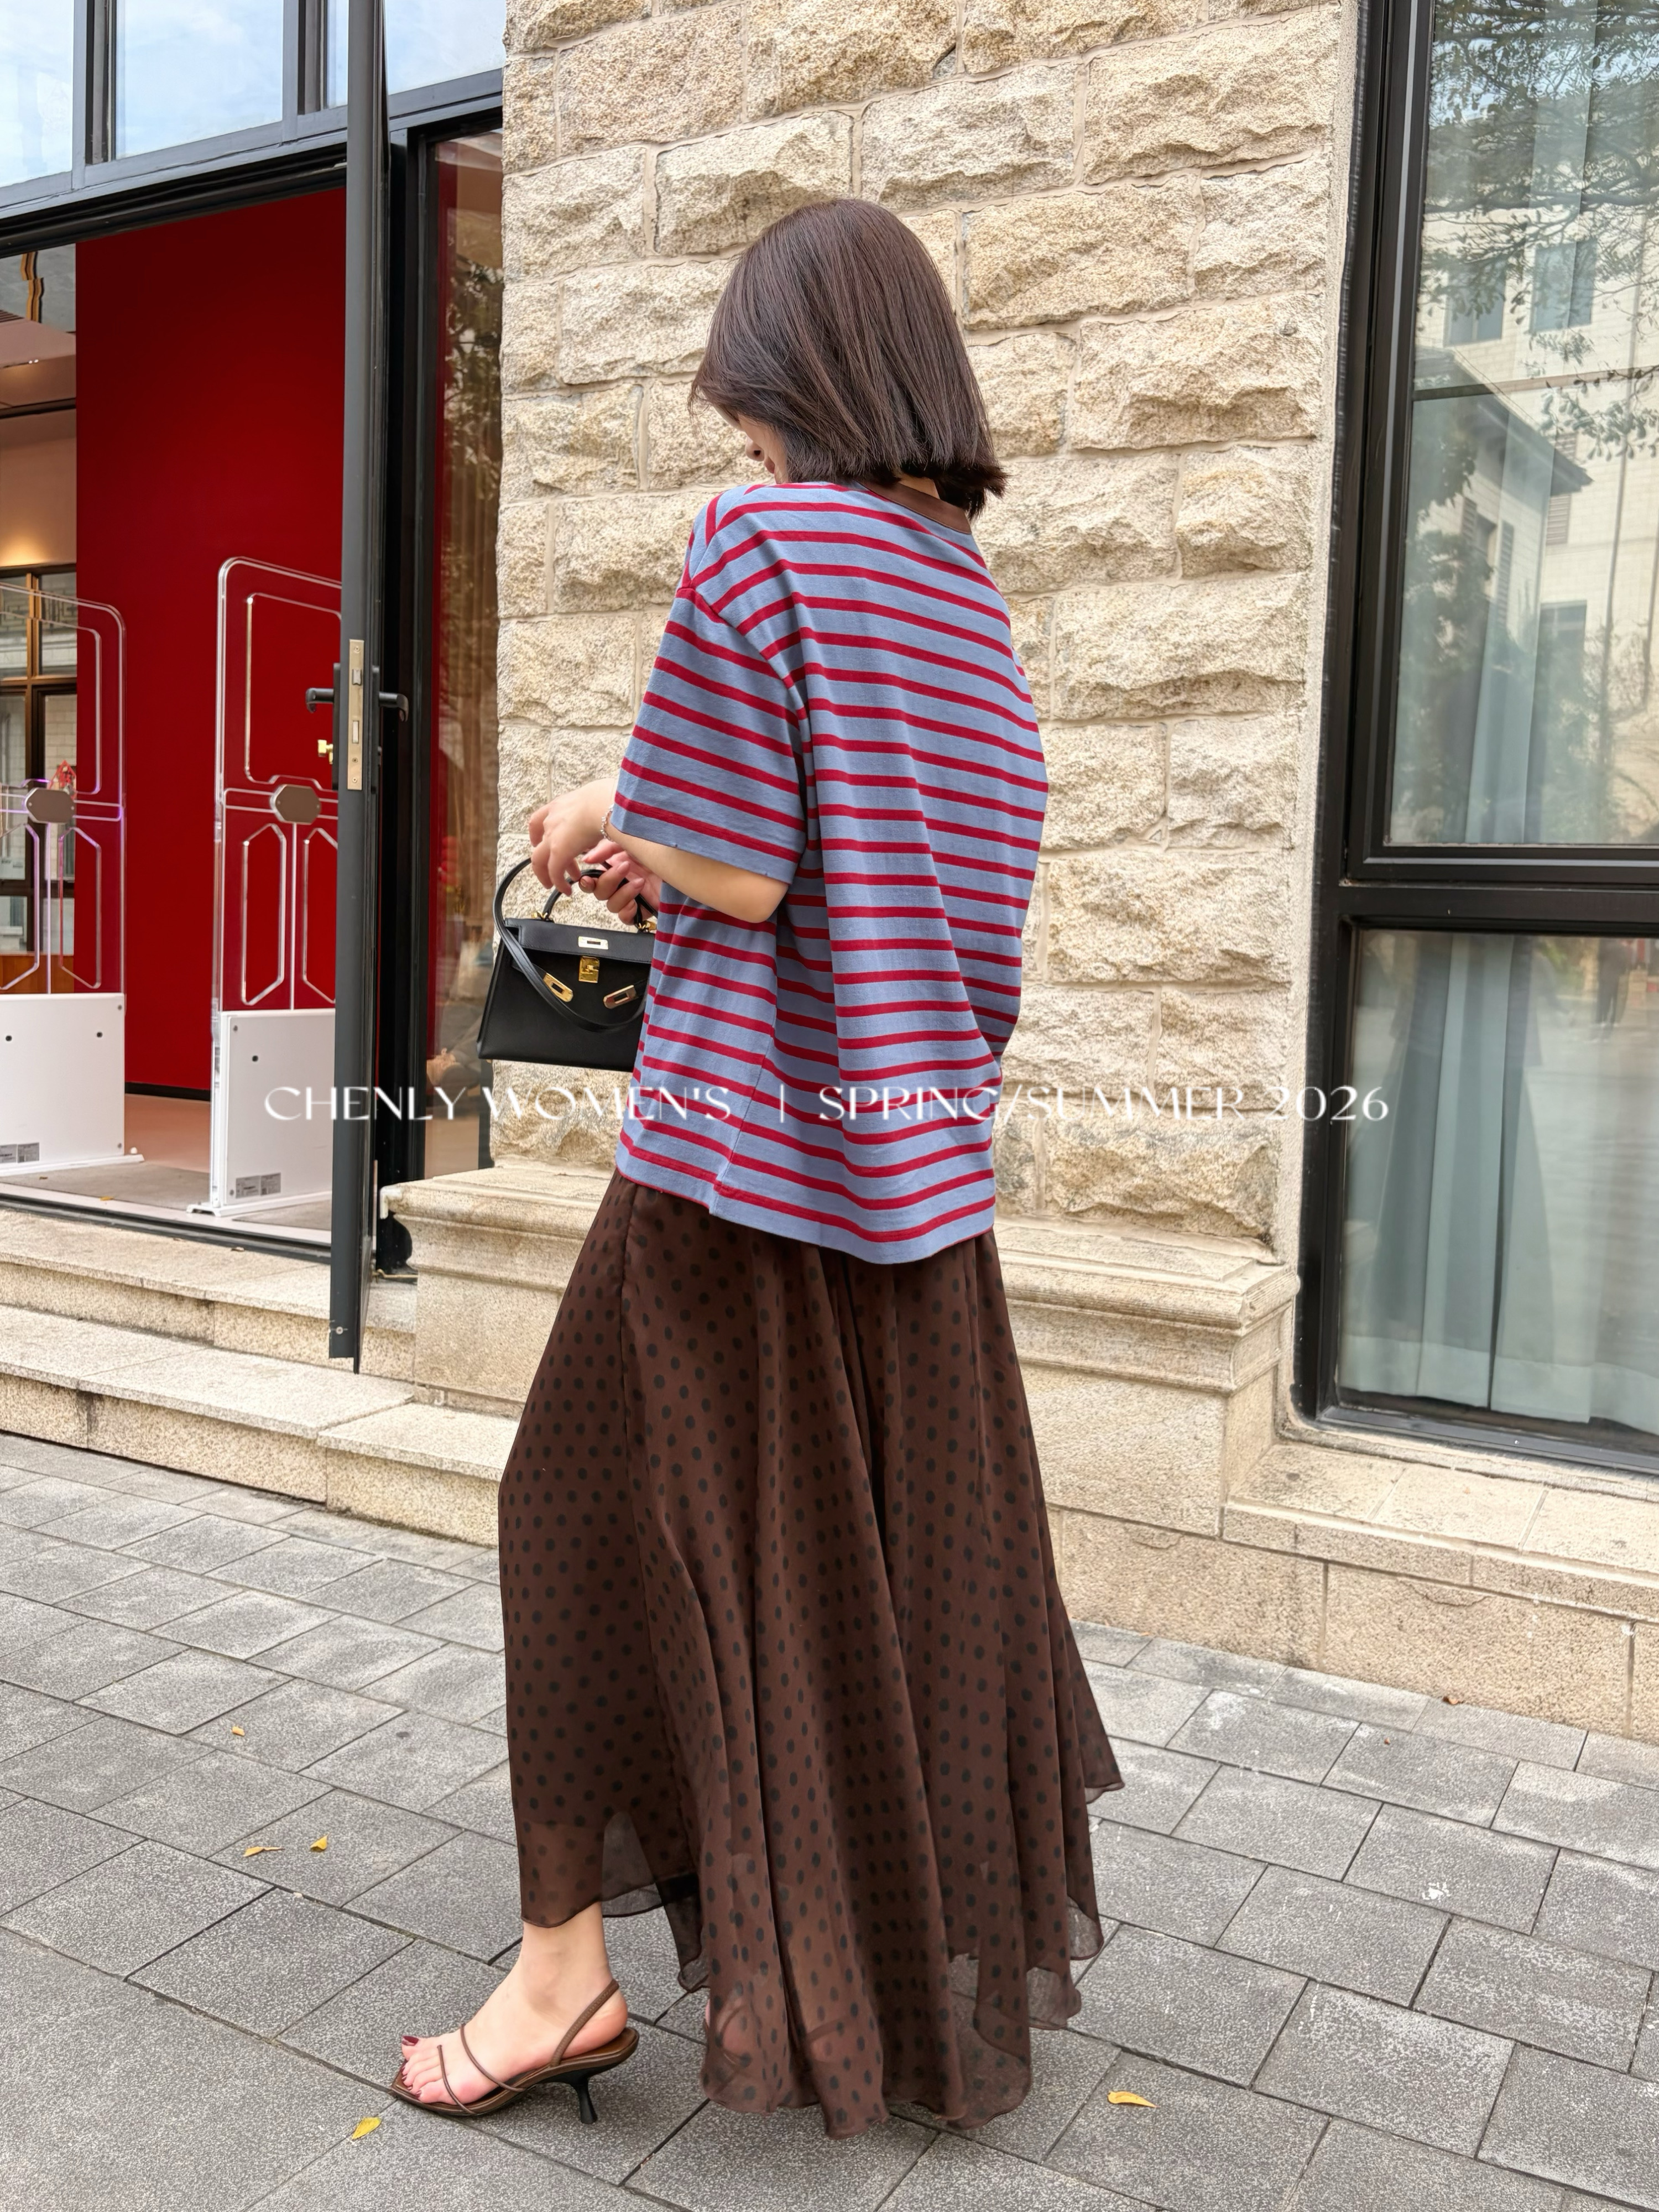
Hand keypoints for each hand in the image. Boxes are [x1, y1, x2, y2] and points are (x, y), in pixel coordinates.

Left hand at [528, 782, 609, 896]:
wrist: (607, 802)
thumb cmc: (611, 802)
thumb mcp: (600, 811)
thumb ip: (597, 825)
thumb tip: (595, 845)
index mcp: (561, 805)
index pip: (540, 818)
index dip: (537, 833)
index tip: (538, 841)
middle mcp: (552, 819)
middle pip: (538, 842)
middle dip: (544, 858)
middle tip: (550, 870)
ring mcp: (553, 834)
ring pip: (539, 859)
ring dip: (547, 873)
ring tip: (555, 885)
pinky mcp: (558, 850)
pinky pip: (554, 871)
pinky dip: (558, 882)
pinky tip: (566, 890)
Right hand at [575, 840, 661, 924]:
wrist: (686, 864)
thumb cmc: (662, 850)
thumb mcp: (632, 842)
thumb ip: (608, 848)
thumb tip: (587, 858)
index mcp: (615, 866)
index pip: (592, 878)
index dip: (586, 881)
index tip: (589, 878)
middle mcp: (621, 882)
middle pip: (599, 892)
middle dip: (609, 880)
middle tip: (625, 867)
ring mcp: (632, 896)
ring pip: (611, 905)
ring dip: (622, 893)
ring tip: (639, 882)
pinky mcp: (642, 909)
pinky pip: (625, 918)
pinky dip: (628, 911)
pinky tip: (637, 901)